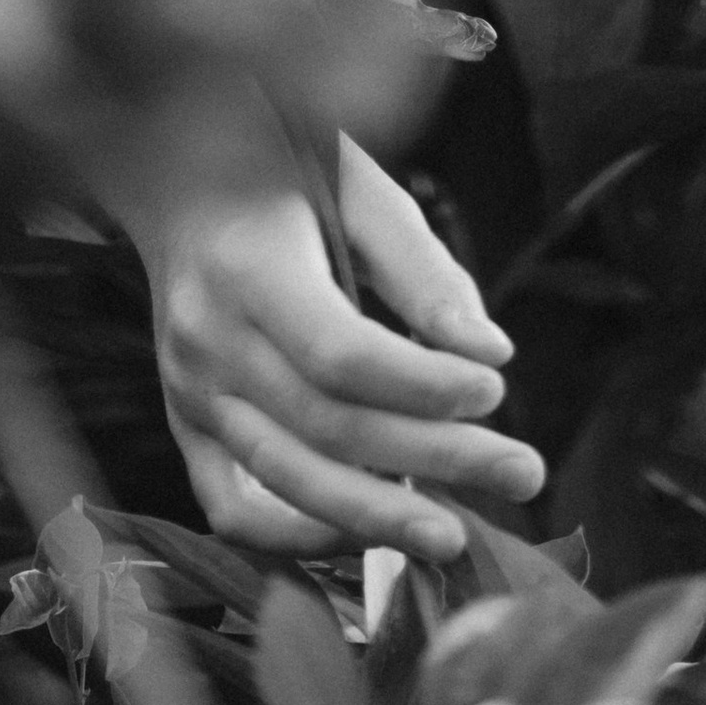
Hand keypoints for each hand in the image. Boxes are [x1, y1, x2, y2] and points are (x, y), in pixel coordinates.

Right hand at [132, 119, 545, 561]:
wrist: (181, 176)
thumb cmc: (284, 167)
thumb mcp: (358, 183)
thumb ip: (422, 269)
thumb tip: (490, 355)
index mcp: (248, 265)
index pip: (341, 354)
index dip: (422, 385)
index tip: (496, 389)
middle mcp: (208, 338)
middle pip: (327, 426)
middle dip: (434, 458)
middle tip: (524, 471)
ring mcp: (188, 392)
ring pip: (287, 480)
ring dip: (379, 519)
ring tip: (455, 534)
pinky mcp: (186, 425)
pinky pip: (232, 509)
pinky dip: (298, 537)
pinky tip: (367, 534)